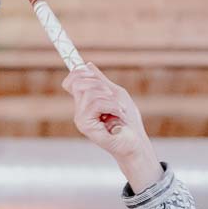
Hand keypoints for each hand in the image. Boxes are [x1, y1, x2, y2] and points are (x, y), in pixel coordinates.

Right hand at [62, 65, 159, 188]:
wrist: (135, 142)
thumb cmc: (128, 122)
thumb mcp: (115, 94)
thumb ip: (101, 82)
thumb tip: (87, 65)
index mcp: (84, 102)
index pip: (71, 80)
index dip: (80, 72)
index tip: (94, 75)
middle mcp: (79, 110)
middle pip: (79, 82)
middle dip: (101, 86)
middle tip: (113, 100)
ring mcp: (80, 118)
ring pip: (89, 92)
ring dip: (110, 99)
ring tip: (118, 111)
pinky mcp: (84, 125)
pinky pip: (96, 104)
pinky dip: (112, 107)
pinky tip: (118, 116)